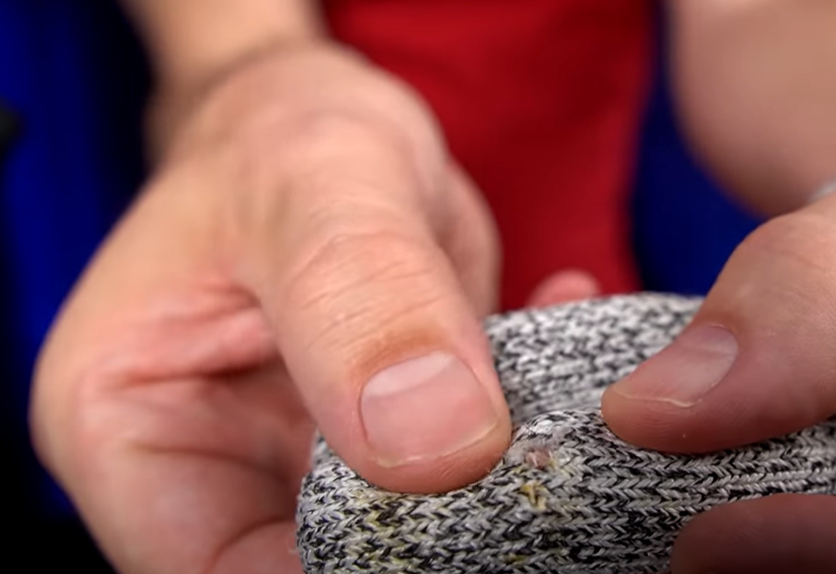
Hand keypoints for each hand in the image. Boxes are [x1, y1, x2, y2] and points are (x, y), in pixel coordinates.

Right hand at [30, 44, 551, 573]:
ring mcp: (310, 462)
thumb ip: (366, 304)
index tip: (461, 536)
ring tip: (558, 389)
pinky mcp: (391, 442)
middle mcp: (218, 467)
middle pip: (323, 563)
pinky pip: (470, 464)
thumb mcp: (315, 187)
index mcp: (132, 430)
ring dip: (501, 474)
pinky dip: (531, 412)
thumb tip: (439, 445)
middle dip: (436, 533)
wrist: (323, 122)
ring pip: (411, 528)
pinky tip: (563, 312)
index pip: (219, 573)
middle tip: (534, 461)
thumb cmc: (276, 135)